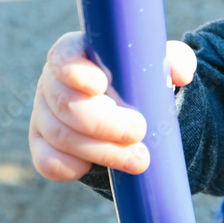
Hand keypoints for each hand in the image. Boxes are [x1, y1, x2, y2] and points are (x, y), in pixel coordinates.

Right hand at [29, 31, 196, 180]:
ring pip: (60, 135)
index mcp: (78, 55)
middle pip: (64, 102)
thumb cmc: (143, 83)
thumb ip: (176, 60)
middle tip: (138, 132)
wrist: (134, 117)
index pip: (63, 55)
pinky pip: (47, 162)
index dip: (75, 70)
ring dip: (100, 150)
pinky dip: (71, 167)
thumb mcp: (163, 67)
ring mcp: (43, 115)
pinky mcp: (43, 146)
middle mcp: (53, 83)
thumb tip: (180, 73)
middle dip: (103, 123)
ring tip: (137, 159)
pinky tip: (94, 168)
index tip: (100, 85)